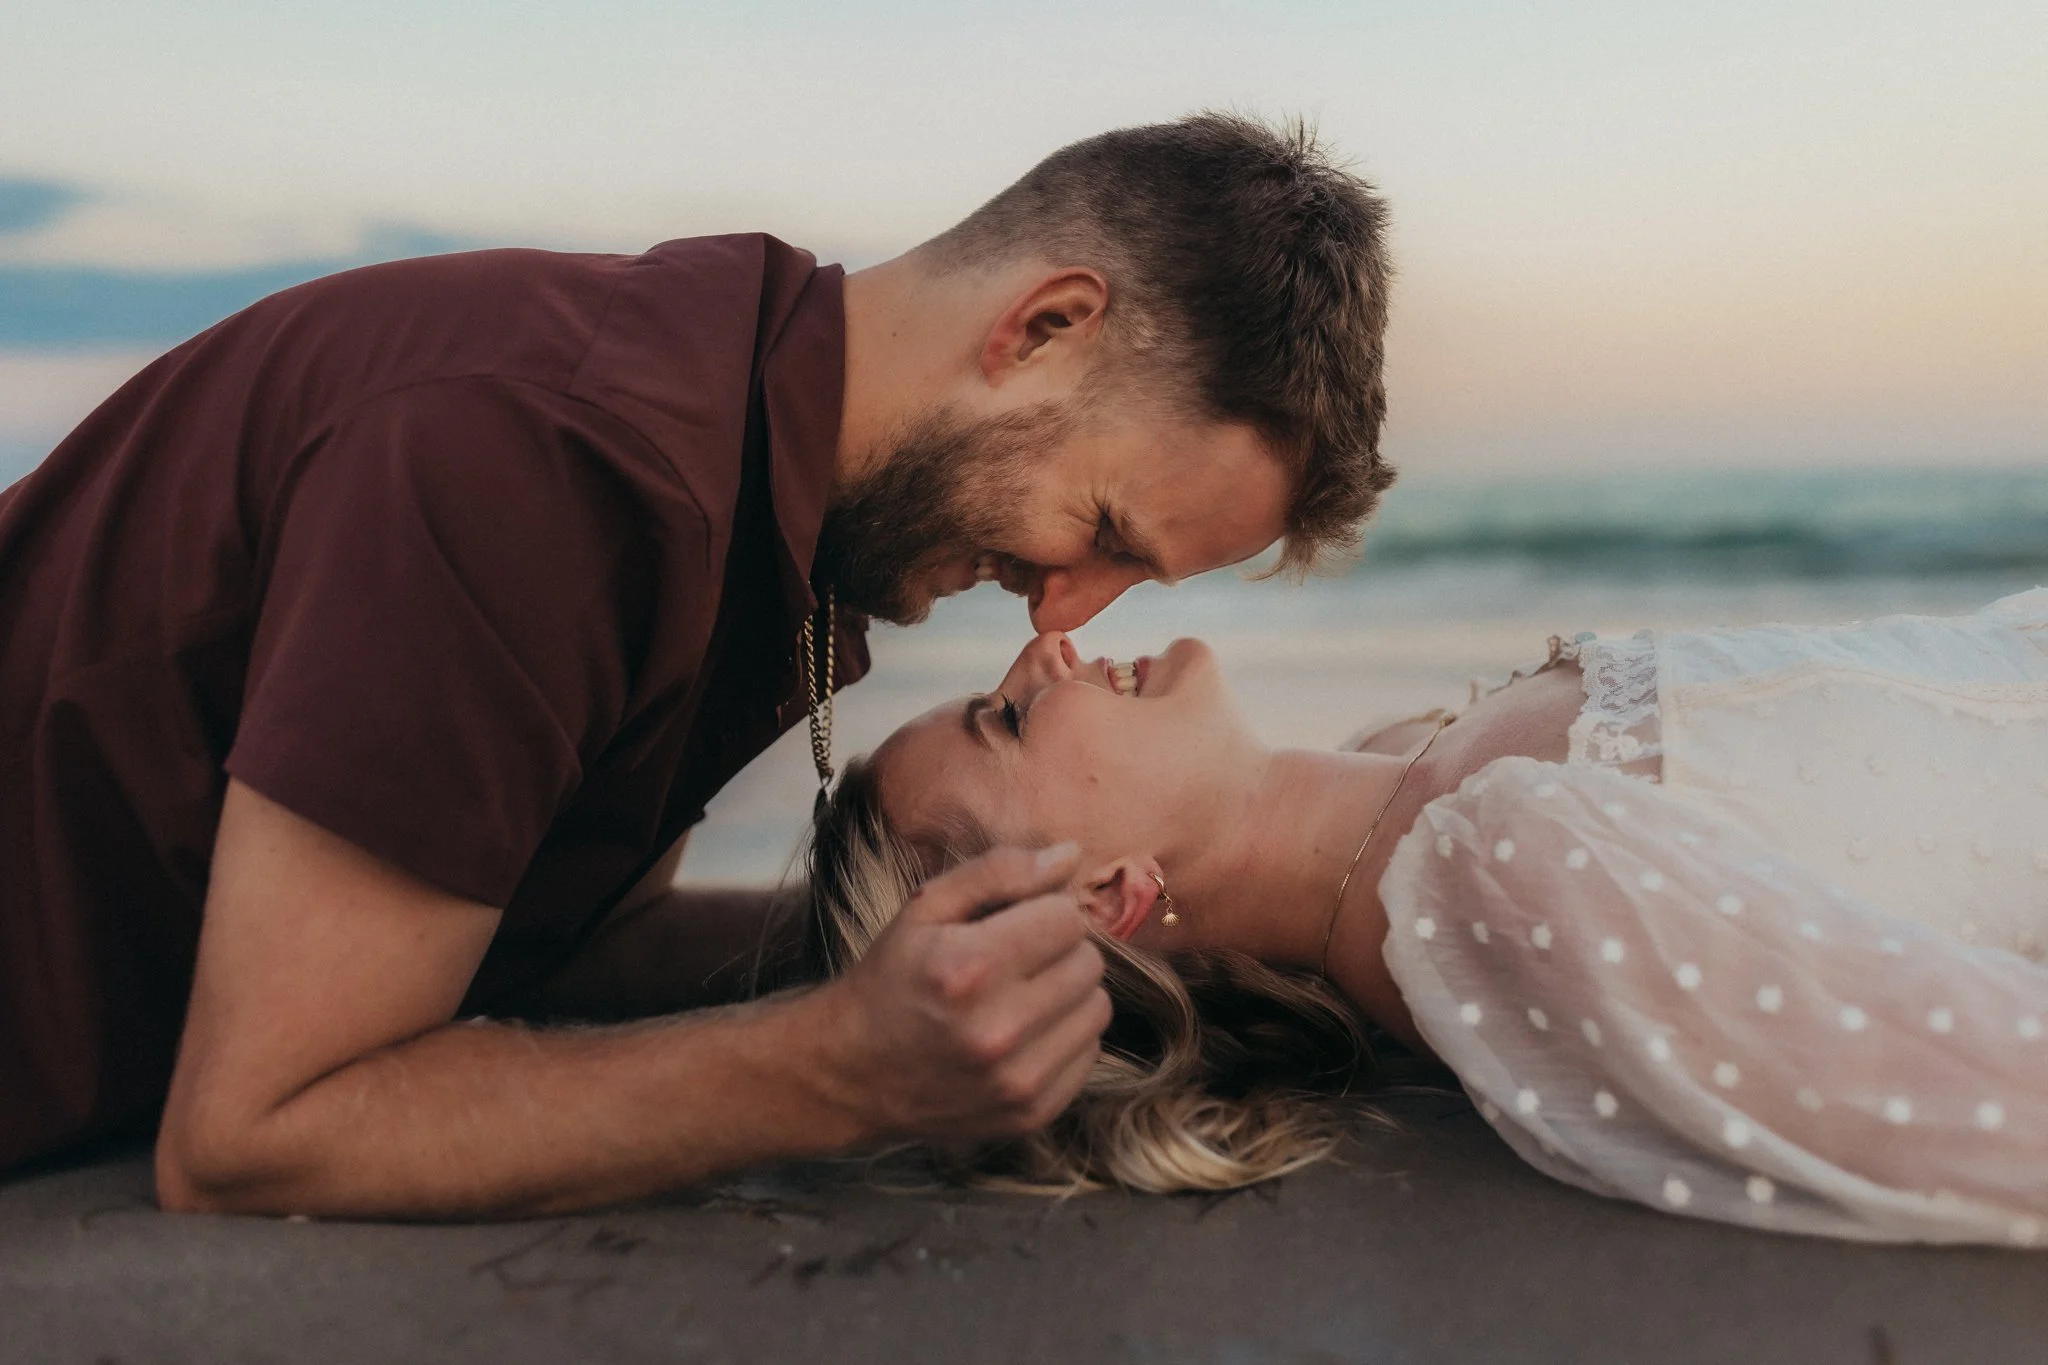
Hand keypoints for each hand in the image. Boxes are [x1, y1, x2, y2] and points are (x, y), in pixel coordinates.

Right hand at [814, 843, 1112, 1143]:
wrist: (853, 1071)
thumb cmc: (893, 977)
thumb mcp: (926, 907)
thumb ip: (999, 871)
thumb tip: (1071, 855)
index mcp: (971, 967)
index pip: (1067, 918)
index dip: (1043, 911)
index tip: (1014, 923)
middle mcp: (999, 1029)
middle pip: (1089, 963)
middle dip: (1059, 951)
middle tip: (1016, 959)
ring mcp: (1017, 1081)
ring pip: (1097, 1009)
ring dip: (1068, 994)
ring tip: (1022, 995)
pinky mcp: (1031, 1114)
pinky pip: (1089, 1053)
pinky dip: (1065, 1037)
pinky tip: (1024, 1034)